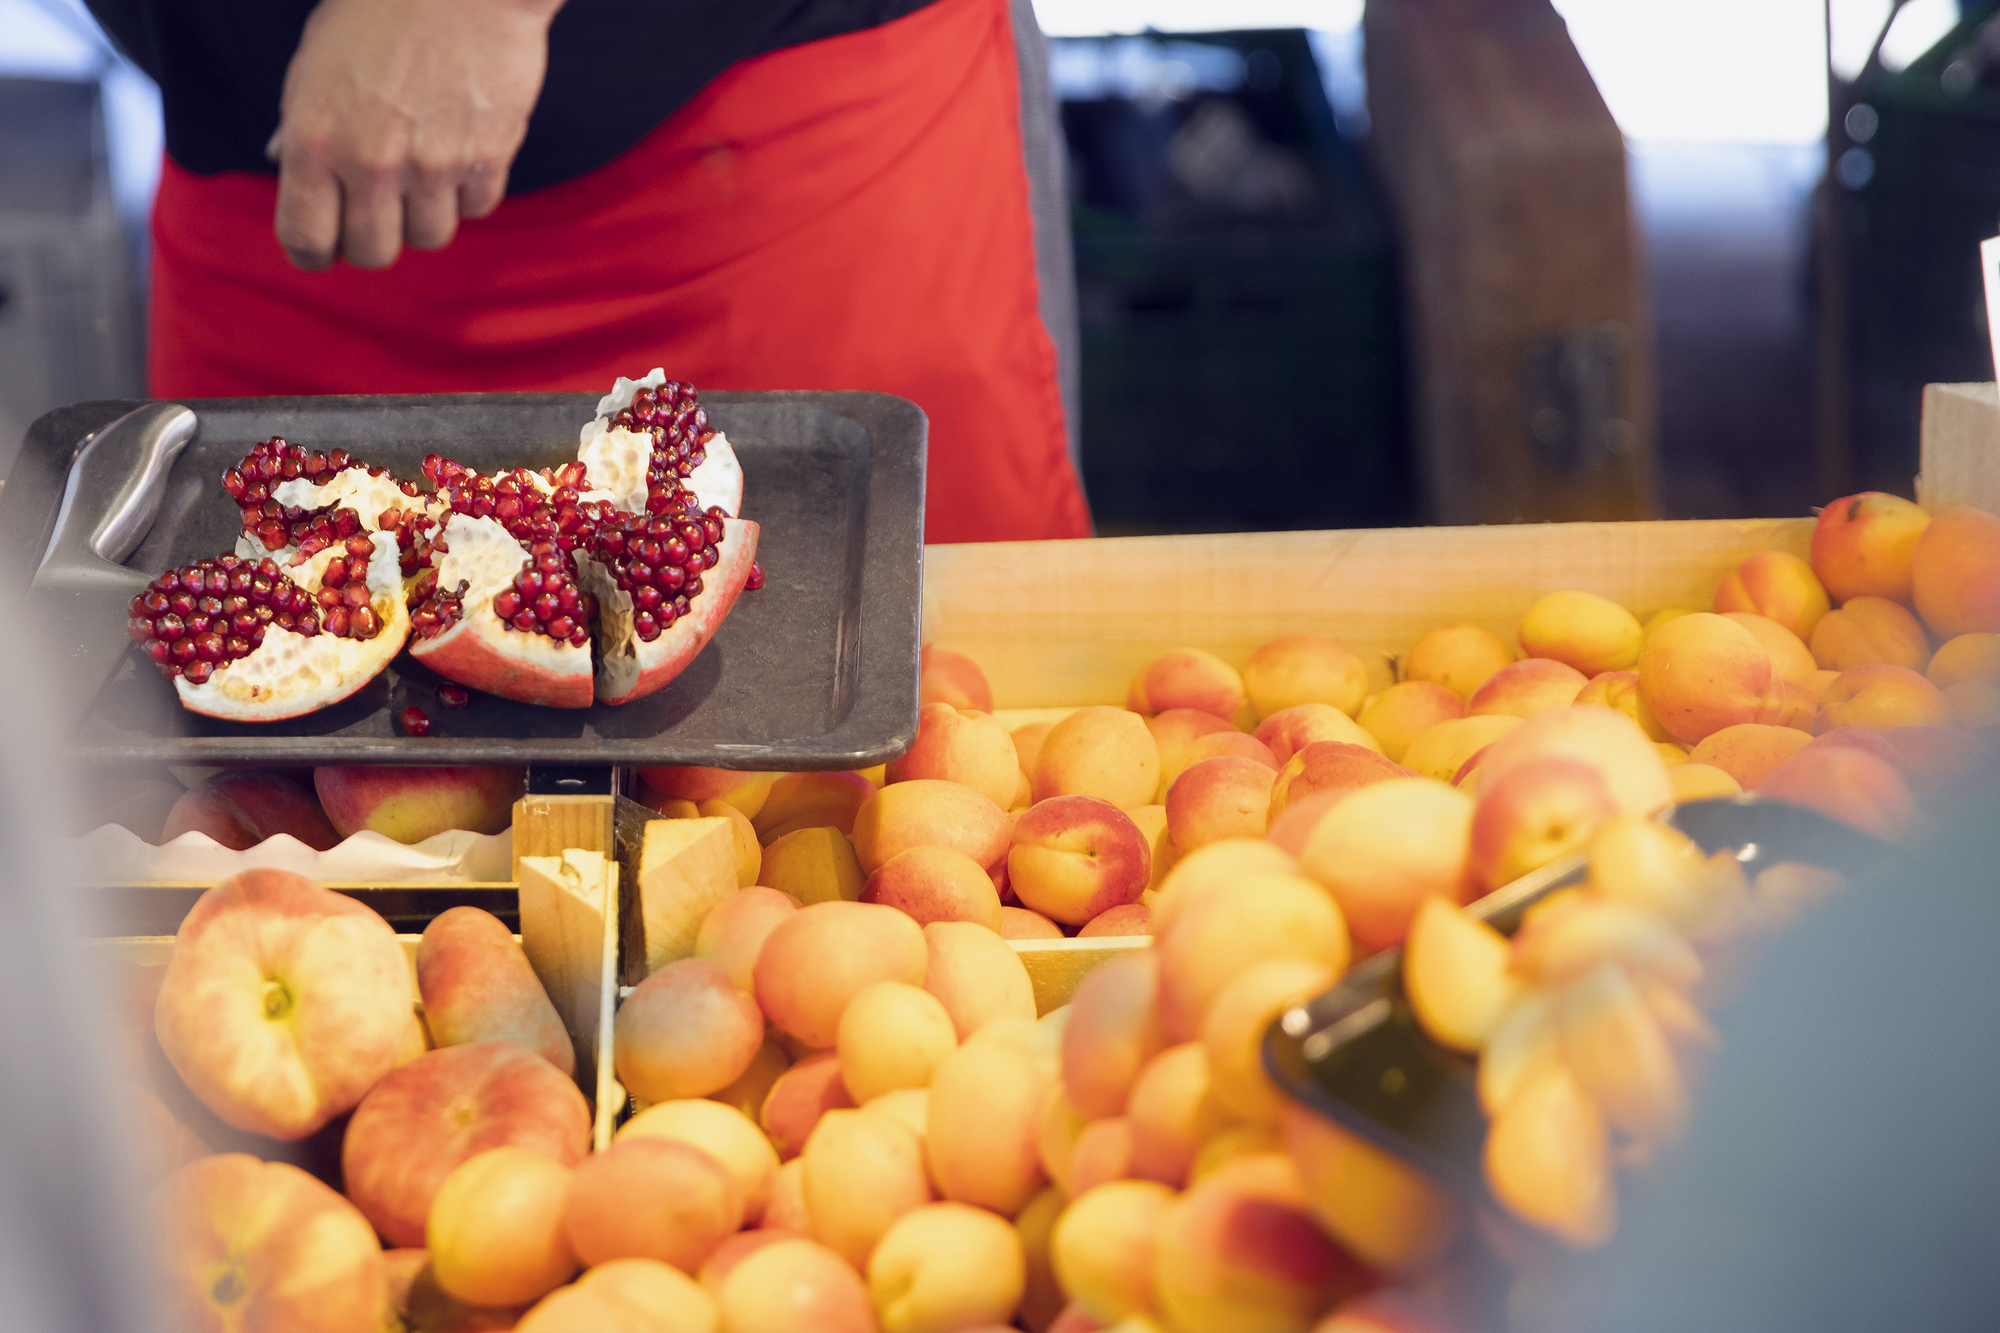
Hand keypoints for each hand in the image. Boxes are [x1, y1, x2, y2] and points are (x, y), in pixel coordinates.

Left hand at [269, 0, 563, 269]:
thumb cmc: (379, 10)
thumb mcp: (316, 66)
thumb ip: (305, 129)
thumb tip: (292, 171)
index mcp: (316, 140)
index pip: (305, 238)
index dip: (313, 251)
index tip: (324, 246)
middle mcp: (372, 162)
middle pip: (373, 252)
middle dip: (373, 238)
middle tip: (379, 212)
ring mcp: (434, 165)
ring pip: (430, 236)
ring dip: (425, 214)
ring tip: (424, 172)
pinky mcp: (488, 159)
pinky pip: (476, 208)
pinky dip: (468, 189)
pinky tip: (461, 149)